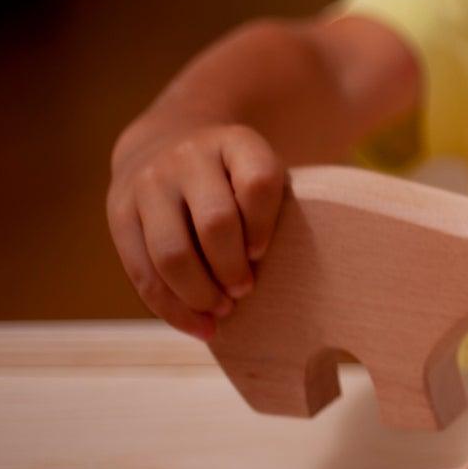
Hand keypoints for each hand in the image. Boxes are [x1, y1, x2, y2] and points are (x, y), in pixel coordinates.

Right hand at [106, 123, 286, 340]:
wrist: (164, 141)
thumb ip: (288, 199)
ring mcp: (149, 183)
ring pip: (172, 253)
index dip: (265, 224)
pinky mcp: (119, 213)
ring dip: (201, 293)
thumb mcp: (263, 165)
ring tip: (223, 310)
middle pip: (216, 223)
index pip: (258, 183)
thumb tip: (348, 243)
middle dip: (233, 267)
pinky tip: (200, 327)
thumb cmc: (234, 173)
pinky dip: (172, 308)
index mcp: (236, 142)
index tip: (264, 252)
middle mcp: (188, 157)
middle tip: (246, 290)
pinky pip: (142, 272)